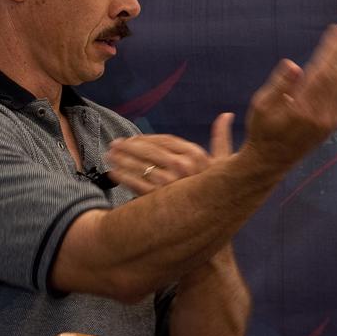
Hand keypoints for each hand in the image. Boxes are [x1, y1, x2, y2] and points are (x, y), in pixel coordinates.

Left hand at [107, 113, 233, 194]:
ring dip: (122, 160)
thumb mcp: (223, 163)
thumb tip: (226, 114)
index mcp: (196, 154)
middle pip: (149, 151)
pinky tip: (113, 173)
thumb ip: (222, 138)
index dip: (146, 138)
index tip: (132, 138)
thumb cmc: (220, 192)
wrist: (217, 220)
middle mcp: (184, 166)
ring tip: (109, 156)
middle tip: (114, 144)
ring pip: (140, 166)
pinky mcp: (160, 197)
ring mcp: (172, 182)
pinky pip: (137, 184)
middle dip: (128, 146)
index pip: (164, 140)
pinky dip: (123, 177)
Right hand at [241, 21, 336, 172]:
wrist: (271, 161)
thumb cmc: (262, 129)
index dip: (333, 51)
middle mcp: (320, 117)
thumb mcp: (260, 107)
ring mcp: (330, 121)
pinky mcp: (335, 123)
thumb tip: (294, 65)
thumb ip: (278, 85)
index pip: (323, 74)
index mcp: (300, 109)